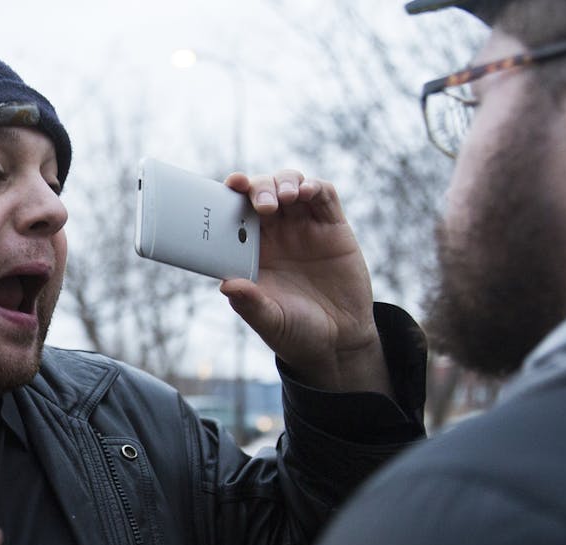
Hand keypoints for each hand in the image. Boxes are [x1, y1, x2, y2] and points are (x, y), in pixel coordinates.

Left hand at [220, 171, 390, 395]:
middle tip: (263, 205)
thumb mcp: (271, 322)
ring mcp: (305, 227)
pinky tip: (308, 192)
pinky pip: (324, 196)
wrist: (340, 341)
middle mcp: (276, 234)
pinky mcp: (333, 227)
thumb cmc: (297, 332)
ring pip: (290, 185)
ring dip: (284, 182)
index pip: (236, 214)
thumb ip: (250, 304)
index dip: (230, 197)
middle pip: (262, 192)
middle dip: (259, 188)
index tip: (229, 188)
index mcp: (253, 251)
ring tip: (286, 198)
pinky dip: (315, 187)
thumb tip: (226, 285)